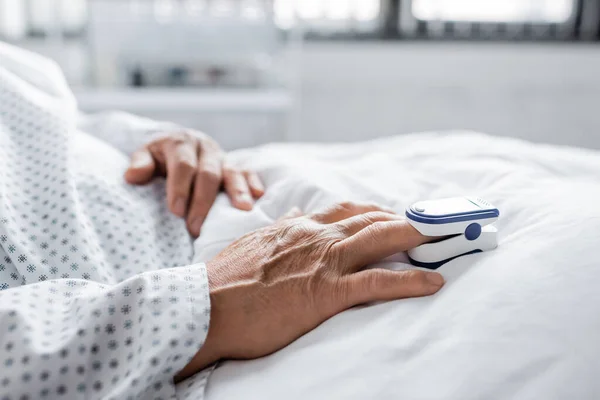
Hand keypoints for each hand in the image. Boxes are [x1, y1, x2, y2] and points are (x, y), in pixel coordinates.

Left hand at [124, 131, 263, 236]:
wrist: (179, 145)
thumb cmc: (159, 158)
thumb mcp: (145, 156)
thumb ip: (140, 164)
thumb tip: (132, 176)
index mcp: (181, 143)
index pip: (183, 165)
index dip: (180, 188)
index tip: (176, 212)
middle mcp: (205, 147)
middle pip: (208, 173)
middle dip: (203, 201)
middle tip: (195, 228)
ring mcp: (223, 156)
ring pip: (232, 171)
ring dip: (237, 192)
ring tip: (242, 210)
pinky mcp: (236, 165)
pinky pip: (248, 172)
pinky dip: (253, 183)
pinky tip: (258, 196)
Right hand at [177, 202, 443, 379]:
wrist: (205, 306)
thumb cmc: (225, 282)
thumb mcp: (254, 245)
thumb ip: (280, 231)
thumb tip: (293, 216)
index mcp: (298, 226)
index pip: (348, 211)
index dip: (377, 212)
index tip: (395, 214)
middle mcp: (316, 236)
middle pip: (373, 219)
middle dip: (408, 218)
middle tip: (435, 220)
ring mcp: (324, 262)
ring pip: (382, 239)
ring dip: (419, 236)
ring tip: (448, 237)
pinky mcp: (326, 292)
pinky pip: (378, 282)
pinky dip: (410, 281)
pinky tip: (433, 283)